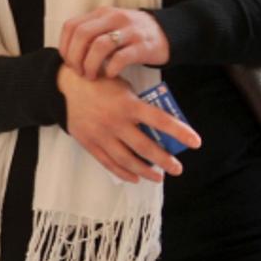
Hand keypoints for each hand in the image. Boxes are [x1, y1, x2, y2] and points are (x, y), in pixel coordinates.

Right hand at [58, 64, 200, 183]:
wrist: (64, 86)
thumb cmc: (99, 83)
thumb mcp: (122, 86)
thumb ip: (138, 104)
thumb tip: (158, 124)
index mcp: (127, 104)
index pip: (160, 120)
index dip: (180, 132)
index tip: (196, 142)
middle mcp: (115, 122)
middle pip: (145, 147)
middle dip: (165, 160)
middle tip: (178, 168)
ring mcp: (101, 134)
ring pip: (127, 159)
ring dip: (146, 171)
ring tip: (159, 177)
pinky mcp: (89, 142)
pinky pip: (108, 162)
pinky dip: (123, 172)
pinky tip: (135, 177)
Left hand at [59, 6, 170, 79]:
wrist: (167, 33)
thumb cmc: (130, 34)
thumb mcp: (109, 25)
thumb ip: (90, 33)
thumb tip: (67, 52)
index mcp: (102, 13)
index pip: (72, 26)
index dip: (64, 46)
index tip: (67, 62)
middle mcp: (114, 18)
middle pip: (82, 34)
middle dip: (75, 57)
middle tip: (78, 72)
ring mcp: (130, 31)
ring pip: (99, 46)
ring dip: (90, 64)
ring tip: (92, 76)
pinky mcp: (143, 46)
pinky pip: (121, 57)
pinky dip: (111, 68)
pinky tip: (109, 75)